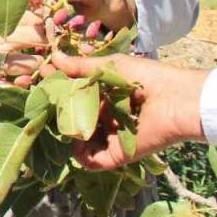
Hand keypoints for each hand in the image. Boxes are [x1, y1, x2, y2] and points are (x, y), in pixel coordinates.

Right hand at [50, 53, 208, 170]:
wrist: (177, 100)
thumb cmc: (147, 78)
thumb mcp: (109, 66)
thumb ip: (81, 66)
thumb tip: (53, 57)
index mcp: (108, 95)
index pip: (77, 97)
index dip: (58, 92)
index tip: (38, 86)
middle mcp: (108, 117)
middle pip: (77, 119)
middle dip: (58, 114)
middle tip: (42, 106)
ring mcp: (112, 137)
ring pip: (82, 140)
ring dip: (69, 135)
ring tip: (61, 123)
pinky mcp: (118, 154)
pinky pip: (94, 160)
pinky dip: (82, 155)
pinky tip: (76, 143)